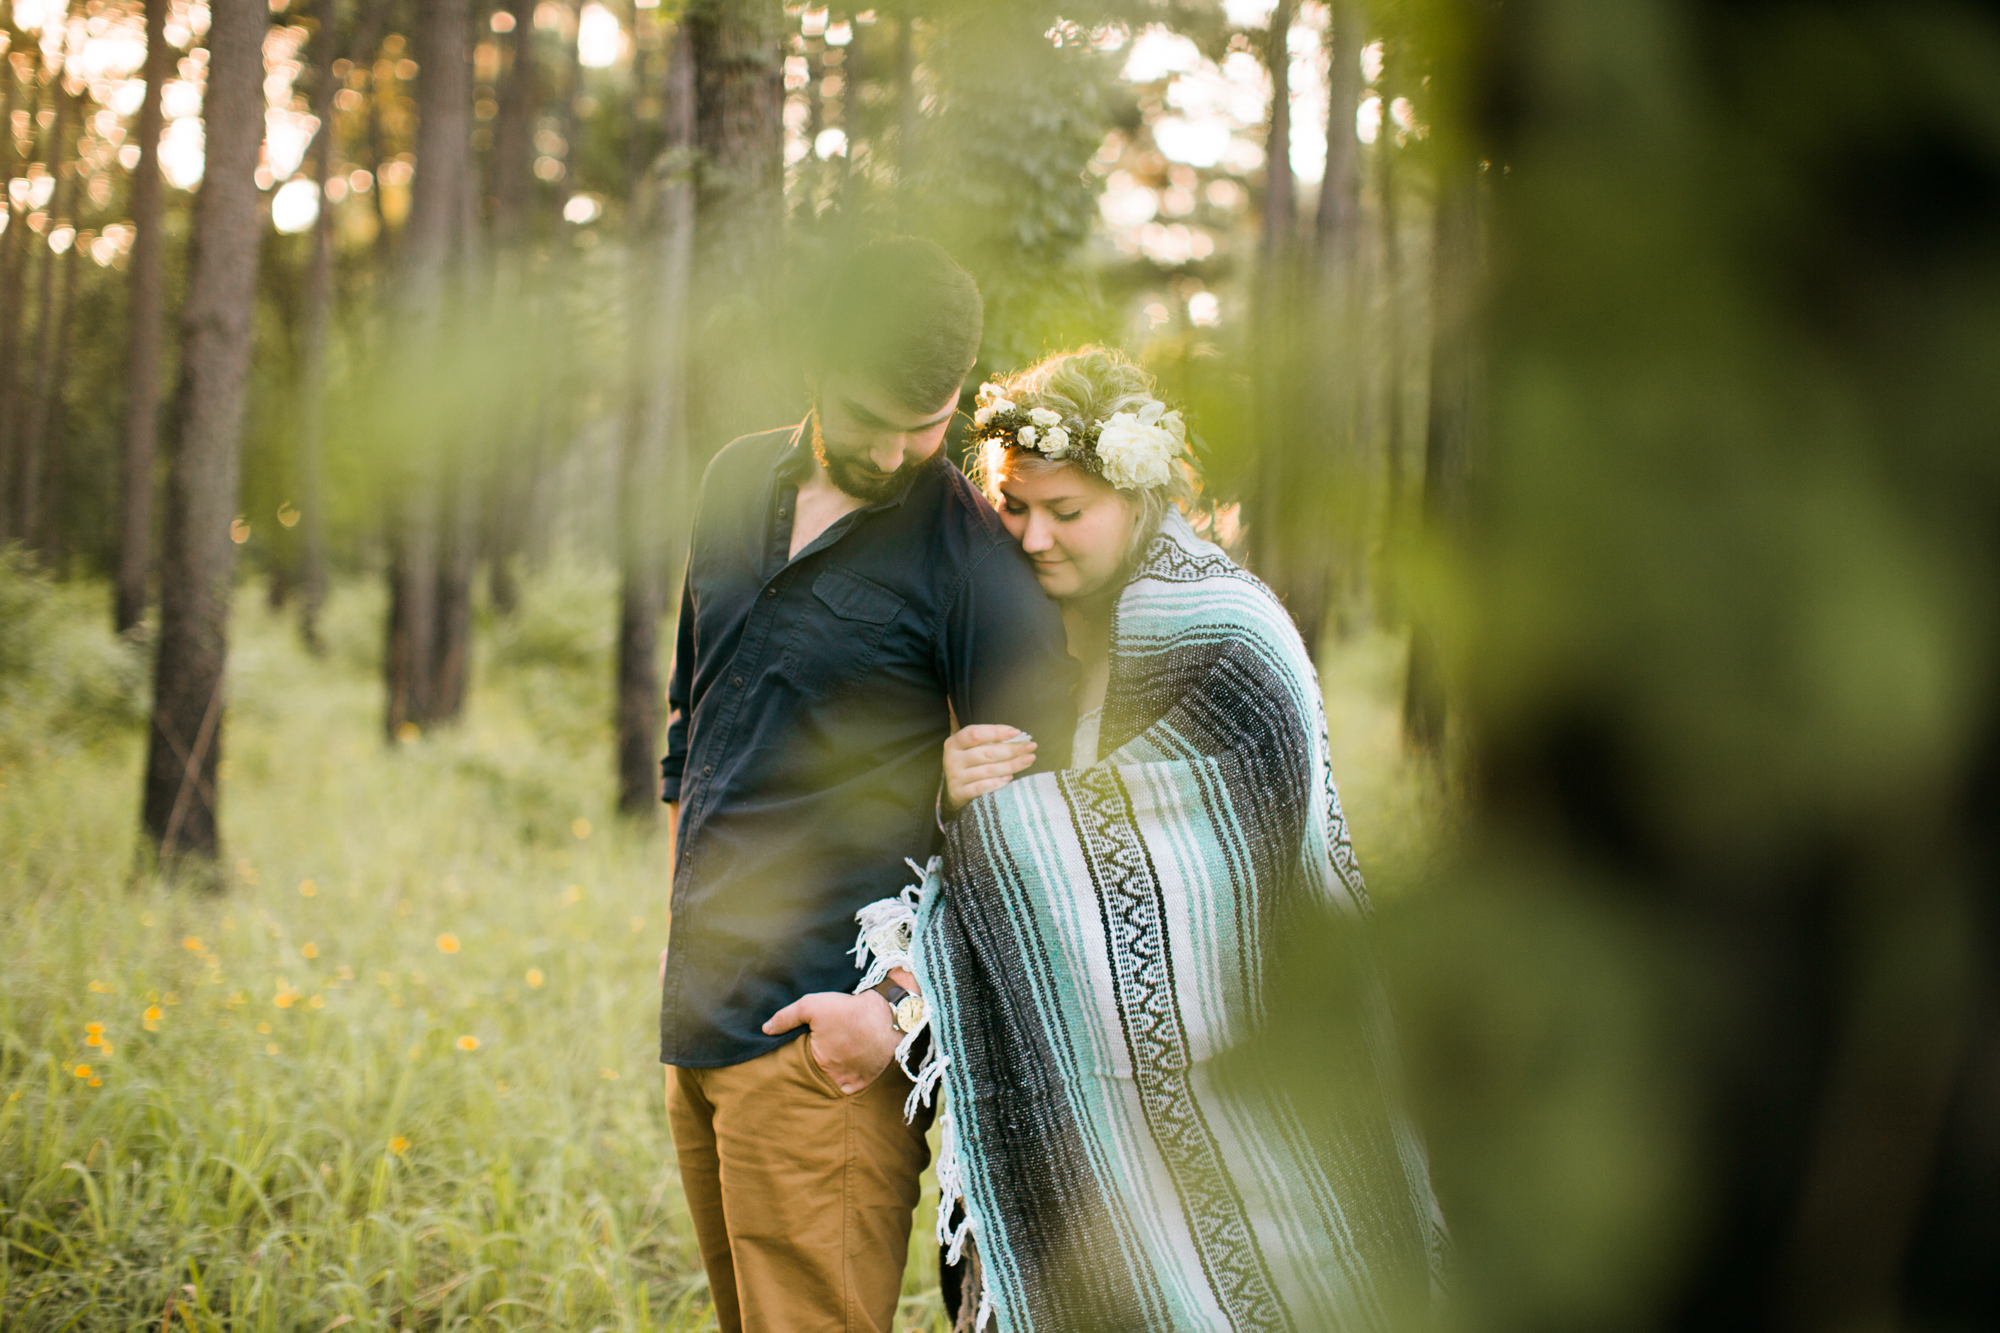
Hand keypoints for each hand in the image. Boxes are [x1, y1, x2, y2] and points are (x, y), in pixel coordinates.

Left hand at [762, 991, 899, 1093]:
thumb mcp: (812, 1006)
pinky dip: (844, 1082)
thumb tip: (765, 1029)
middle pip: (815, 1078)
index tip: (800, 1050)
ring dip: (828, 1078)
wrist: (887, 1015)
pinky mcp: (866, 1081)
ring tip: (829, 1064)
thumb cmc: (848, 1011)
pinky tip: (843, 1070)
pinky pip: (850, 1088)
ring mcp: (851, 1082)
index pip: (799, 1067)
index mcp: (816, 1062)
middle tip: (815, 1057)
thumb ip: (786, 1017)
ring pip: (832, 1085)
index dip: (799, 1058)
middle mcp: (832, 1078)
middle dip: (812, 1071)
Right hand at [944, 724, 1036, 810]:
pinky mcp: (960, 794)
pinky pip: (981, 788)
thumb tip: (952, 698)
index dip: (996, 732)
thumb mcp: (961, 743)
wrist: (953, 794)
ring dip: (1011, 765)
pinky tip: (1010, 779)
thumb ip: (962, 724)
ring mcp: (955, 778)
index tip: (1017, 732)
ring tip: (1029, 760)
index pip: (975, 734)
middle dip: (1012, 749)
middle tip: (1031, 746)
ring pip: (988, 770)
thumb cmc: (965, 762)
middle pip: (986, 753)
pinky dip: (997, 783)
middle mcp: (952, 759)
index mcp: (954, 743)